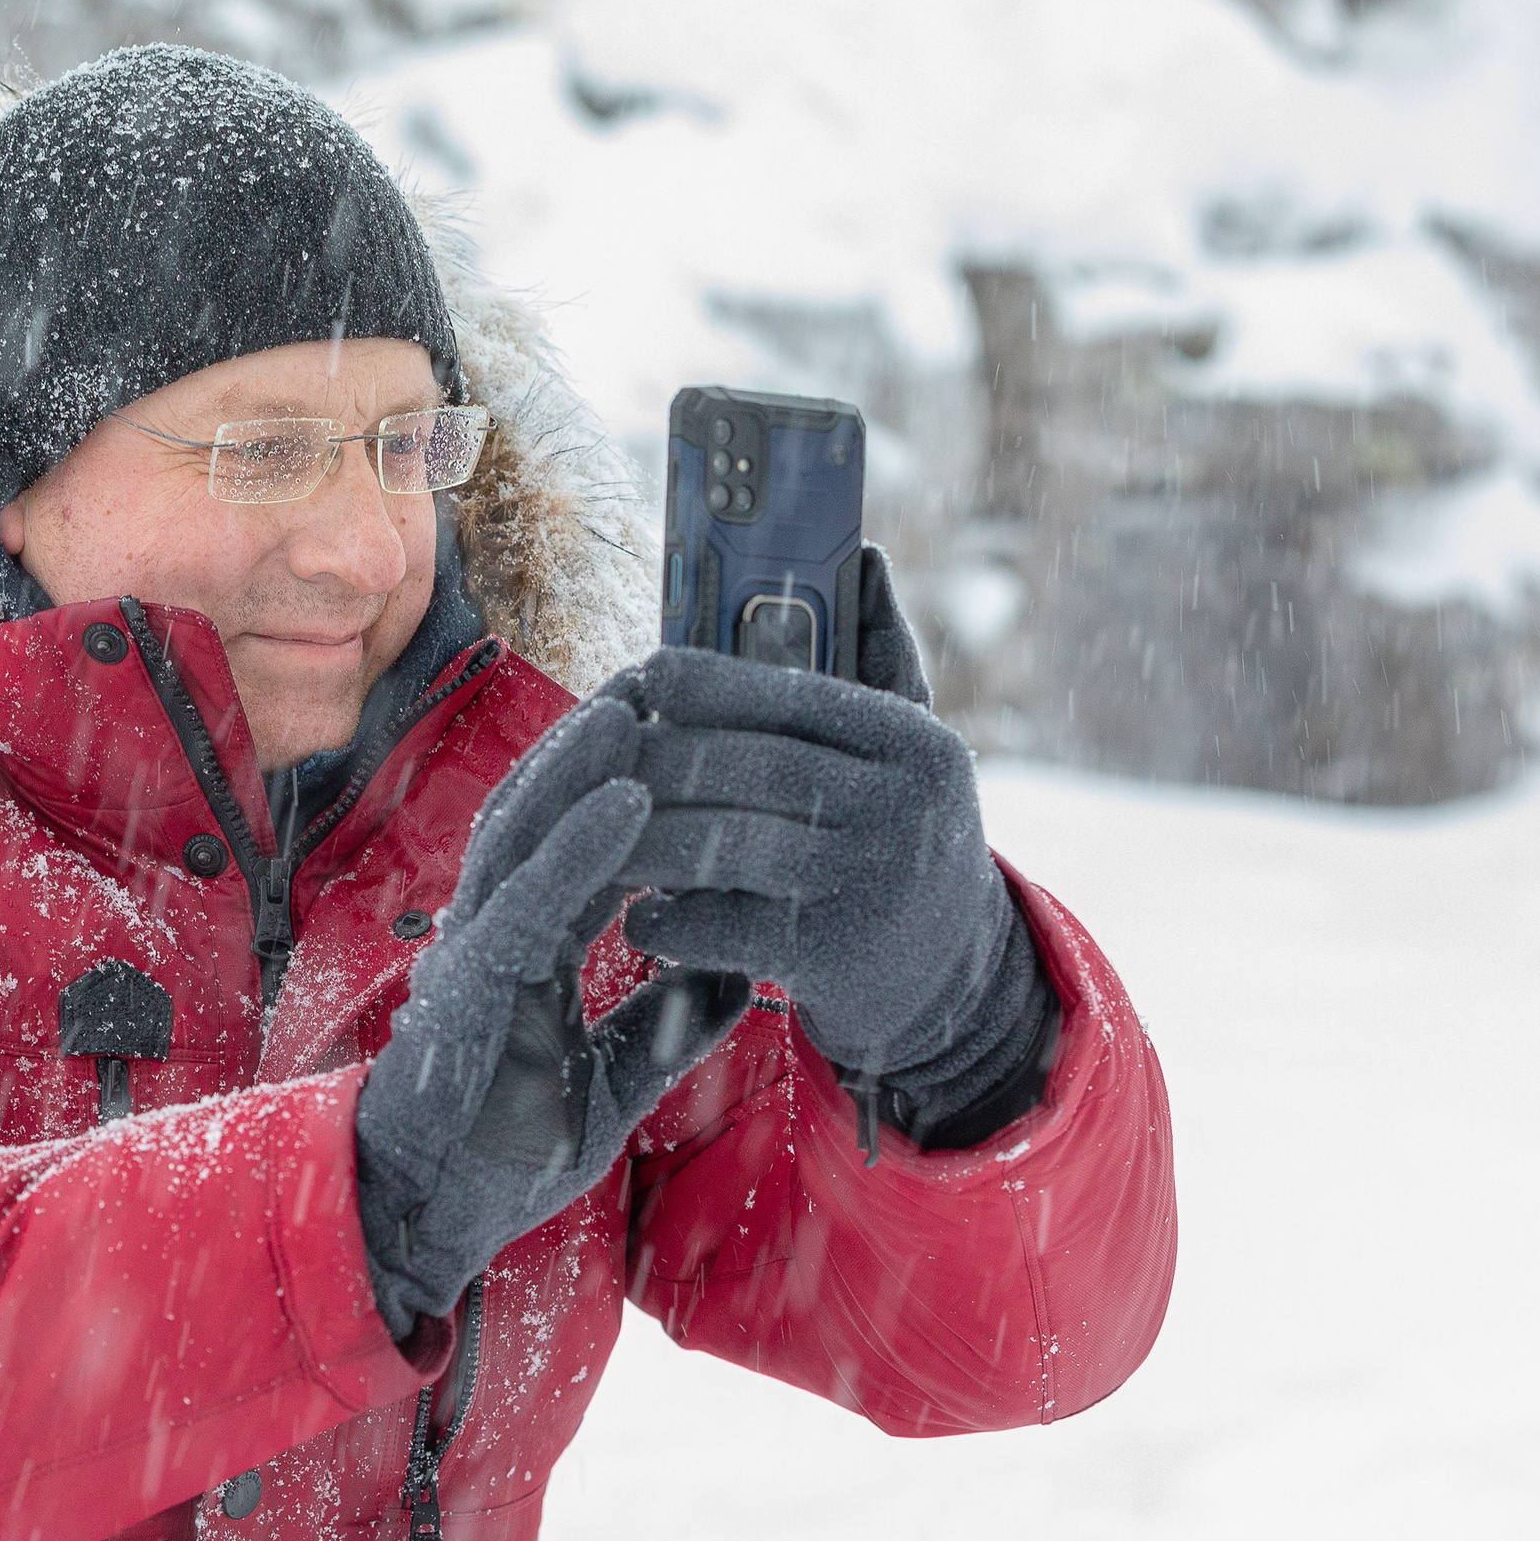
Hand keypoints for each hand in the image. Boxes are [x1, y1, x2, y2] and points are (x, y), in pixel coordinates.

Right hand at [355, 697, 749, 1340]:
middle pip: (546, 817)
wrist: (428, 1219)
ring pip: (528, 833)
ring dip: (586, 767)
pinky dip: (579, 844)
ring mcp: (476, 951)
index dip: (630, 795)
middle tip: (662, 688)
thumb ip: (668, 1025)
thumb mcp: (615, 1083)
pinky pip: (532, 896)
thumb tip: (741, 976)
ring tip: (642, 710)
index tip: (690, 750)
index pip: (583, 849)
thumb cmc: (503, 1155)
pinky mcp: (472, 984)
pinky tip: (627, 801)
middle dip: (599, 752)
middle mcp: (496, 933)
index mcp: (529, 950)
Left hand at [606, 548, 1055, 1139]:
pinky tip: (637, 917)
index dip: (702, 682)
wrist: (954, 988)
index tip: (636, 677)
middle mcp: (904, 807)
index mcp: (916, 742)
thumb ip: (879, 657)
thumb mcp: (906, 755)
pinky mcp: (835, 959)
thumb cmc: (897, 845)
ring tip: (589, 838)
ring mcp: (870, 885)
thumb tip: (862, 552)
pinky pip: (722, 926)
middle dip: (651, 760)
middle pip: (743, 765)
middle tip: (585, 760)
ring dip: (641, 841)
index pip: (789, 692)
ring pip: (722, 843)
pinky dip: (668, 920)